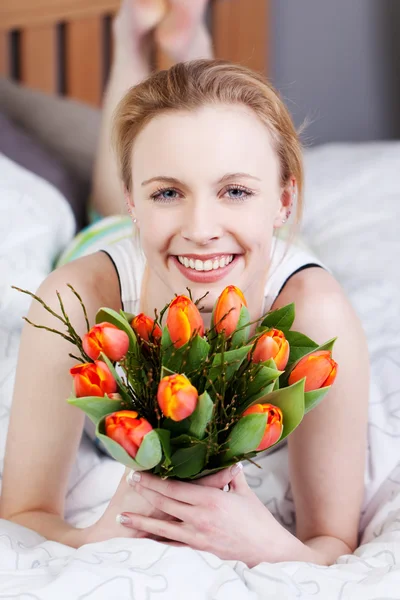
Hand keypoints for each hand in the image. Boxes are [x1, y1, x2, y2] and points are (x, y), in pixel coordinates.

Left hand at [116, 466, 295, 566]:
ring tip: (123, 517)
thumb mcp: (244, 492)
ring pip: (163, 528)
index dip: (155, 481)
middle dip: (145, 493)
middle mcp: (200, 518)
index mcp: (210, 500)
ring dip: (141, 521)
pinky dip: (158, 540)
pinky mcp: (199, 549)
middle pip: (165, 504)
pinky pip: (174, 543)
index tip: (140, 473)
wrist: (268, 550)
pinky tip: (145, 537)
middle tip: (130, 483)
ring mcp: (198, 536)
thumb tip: (228, 461)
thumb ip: (231, 476)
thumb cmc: (258, 519)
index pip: (175, 488)